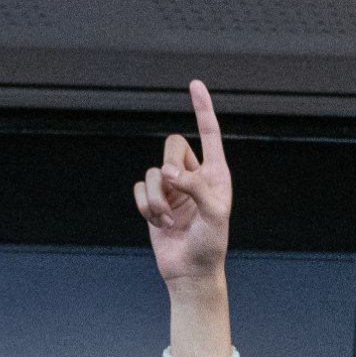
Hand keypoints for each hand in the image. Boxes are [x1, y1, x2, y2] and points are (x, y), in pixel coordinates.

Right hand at [136, 80, 235, 284]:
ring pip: (152, 171)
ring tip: (168, 220)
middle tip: (174, 190)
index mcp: (215, 173)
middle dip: (169, 168)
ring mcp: (172, 188)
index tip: (195, 84)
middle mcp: (193, 175)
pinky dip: (145, 207)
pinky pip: (139, 188)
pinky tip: (158, 223)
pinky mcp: (154, 201)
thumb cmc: (210, 246)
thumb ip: (197, 189)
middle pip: (172, 145)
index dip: (202, 108)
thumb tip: (171, 174)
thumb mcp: (215, 216)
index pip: (209, 133)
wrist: (190, 272)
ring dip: (156, 199)